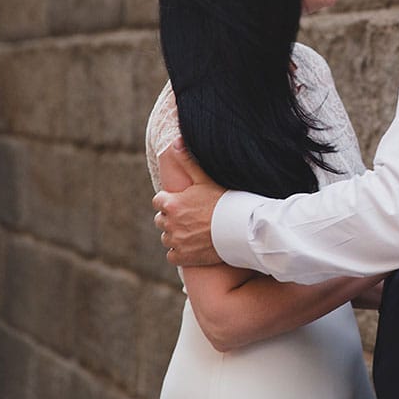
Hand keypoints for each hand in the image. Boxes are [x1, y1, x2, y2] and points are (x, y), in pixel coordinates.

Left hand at [152, 138, 224, 265]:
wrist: (240, 229)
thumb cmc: (225, 201)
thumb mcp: (205, 179)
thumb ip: (188, 161)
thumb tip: (176, 141)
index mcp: (172, 203)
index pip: (158, 201)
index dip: (170, 201)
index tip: (182, 202)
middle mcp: (170, 223)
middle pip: (161, 220)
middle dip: (171, 218)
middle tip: (190, 216)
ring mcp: (176, 241)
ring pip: (166, 238)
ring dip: (175, 235)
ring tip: (193, 231)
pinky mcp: (183, 256)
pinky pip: (172, 254)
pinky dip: (179, 251)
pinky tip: (193, 245)